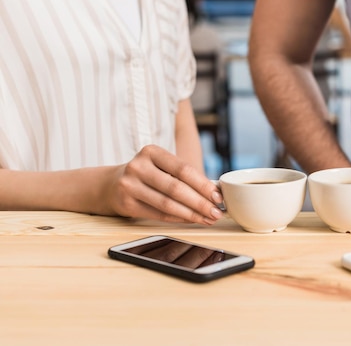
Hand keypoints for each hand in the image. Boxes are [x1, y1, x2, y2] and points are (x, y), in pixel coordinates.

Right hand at [106, 145, 222, 224]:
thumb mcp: (161, 166)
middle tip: (216, 212)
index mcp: (151, 152)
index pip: (183, 169)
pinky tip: (190, 220)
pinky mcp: (126, 204)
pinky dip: (178, 219)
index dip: (203, 184)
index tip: (218, 196)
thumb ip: (183, 175)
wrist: (110, 184)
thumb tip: (214, 192)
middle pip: (176, 188)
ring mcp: (129, 185)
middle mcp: (138, 166)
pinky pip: (158, 214)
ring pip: (167, 204)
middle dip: (200, 203)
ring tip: (207, 219)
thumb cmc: (147, 174)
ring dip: (191, 214)